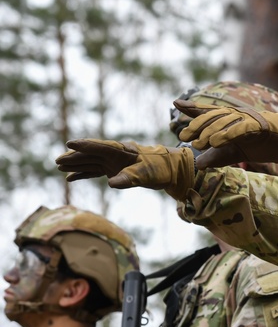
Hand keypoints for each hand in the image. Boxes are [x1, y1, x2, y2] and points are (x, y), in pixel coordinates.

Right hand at [56, 139, 195, 199]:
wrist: (170, 171)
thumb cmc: (160, 168)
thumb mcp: (146, 174)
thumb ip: (129, 178)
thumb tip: (112, 183)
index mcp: (122, 150)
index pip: (100, 146)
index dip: (85, 145)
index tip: (70, 143)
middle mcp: (115, 155)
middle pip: (91, 155)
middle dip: (75, 157)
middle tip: (58, 160)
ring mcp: (113, 162)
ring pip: (90, 162)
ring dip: (76, 165)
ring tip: (59, 166)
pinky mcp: (114, 170)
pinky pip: (95, 171)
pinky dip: (83, 174)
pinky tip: (70, 178)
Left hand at [173, 100, 277, 169]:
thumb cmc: (264, 146)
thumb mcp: (235, 153)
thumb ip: (218, 157)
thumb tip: (198, 164)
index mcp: (231, 120)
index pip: (209, 112)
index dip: (193, 107)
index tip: (176, 104)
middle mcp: (238, 116)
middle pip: (214, 116)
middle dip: (197, 125)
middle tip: (184, 137)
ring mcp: (249, 119)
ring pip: (226, 121)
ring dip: (210, 131)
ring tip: (198, 143)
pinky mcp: (261, 126)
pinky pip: (241, 128)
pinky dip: (229, 133)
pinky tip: (217, 141)